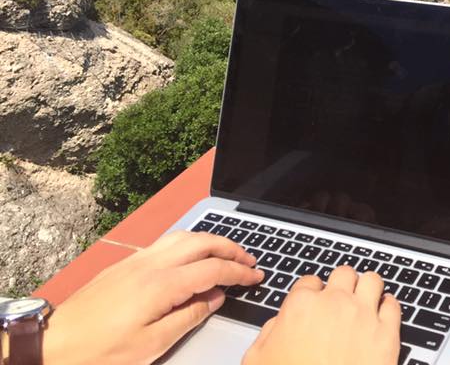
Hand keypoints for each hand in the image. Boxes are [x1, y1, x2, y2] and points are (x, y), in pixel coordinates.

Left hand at [42, 230, 263, 364]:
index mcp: (162, 285)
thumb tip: (215, 298)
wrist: (53, 343)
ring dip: (211, 240)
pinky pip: (167, 241)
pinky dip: (190, 242)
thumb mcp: (151, 345)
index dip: (239, 272)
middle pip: (202, 242)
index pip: (212, 269)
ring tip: (227, 253)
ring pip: (184, 236)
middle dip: (231, 248)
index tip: (257, 277)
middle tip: (250, 261)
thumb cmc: (100, 352)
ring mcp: (137, 260)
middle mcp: (152, 264)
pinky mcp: (126, 263)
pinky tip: (193, 254)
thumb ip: (189, 317)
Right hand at [242, 266, 400, 364]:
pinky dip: (389, 306)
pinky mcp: (387, 334)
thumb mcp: (257, 360)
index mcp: (302, 306)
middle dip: (342, 284)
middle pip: (344, 274)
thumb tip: (280, 324)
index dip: (312, 293)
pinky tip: (383, 313)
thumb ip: (269, 332)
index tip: (315, 302)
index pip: (310, 281)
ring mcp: (364, 316)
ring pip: (372, 281)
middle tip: (341, 299)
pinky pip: (394, 305)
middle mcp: (335, 303)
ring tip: (365, 300)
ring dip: (368, 288)